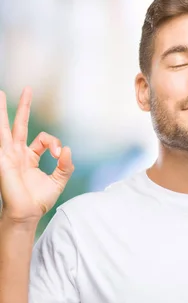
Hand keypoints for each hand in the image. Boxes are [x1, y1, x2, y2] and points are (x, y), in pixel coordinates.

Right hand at [0, 87, 73, 223]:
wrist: (26, 213)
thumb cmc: (38, 200)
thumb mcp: (58, 180)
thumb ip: (65, 165)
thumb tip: (67, 149)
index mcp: (30, 157)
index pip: (43, 139)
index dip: (53, 143)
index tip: (58, 154)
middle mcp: (17, 153)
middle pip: (20, 124)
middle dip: (24, 106)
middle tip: (27, 88)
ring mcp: (8, 155)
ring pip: (5, 128)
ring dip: (3, 110)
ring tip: (0, 93)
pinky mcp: (4, 160)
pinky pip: (2, 140)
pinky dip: (1, 129)